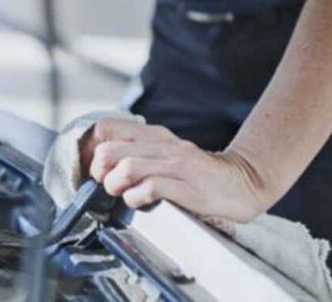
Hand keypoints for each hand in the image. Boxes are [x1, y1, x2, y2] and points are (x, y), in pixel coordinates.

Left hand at [81, 120, 270, 222]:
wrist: (240, 181)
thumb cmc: (195, 172)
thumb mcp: (163, 152)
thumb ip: (135, 151)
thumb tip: (100, 161)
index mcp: (151, 134)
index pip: (105, 128)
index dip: (91, 149)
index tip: (93, 167)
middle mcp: (161, 145)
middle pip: (109, 151)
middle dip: (100, 172)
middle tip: (107, 184)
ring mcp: (174, 164)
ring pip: (127, 167)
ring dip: (116, 185)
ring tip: (122, 194)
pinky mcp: (187, 186)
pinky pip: (152, 188)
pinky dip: (137, 197)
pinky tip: (140, 201)